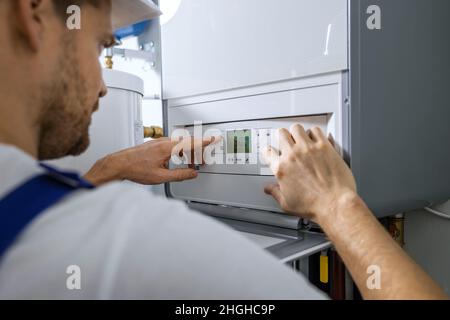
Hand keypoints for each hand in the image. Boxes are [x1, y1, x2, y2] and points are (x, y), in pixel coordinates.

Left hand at [84, 137, 216, 185]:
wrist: (119, 164)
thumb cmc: (135, 169)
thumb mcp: (161, 177)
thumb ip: (180, 175)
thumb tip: (192, 173)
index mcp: (168, 148)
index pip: (191, 143)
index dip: (204, 142)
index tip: (214, 138)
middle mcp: (164, 142)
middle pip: (187, 144)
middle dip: (197, 152)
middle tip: (203, 161)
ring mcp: (158, 142)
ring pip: (179, 145)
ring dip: (187, 153)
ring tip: (190, 164)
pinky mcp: (154, 144)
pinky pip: (172, 145)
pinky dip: (178, 152)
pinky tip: (177, 161)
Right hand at [263, 125, 356, 222]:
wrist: (334, 204)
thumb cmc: (313, 205)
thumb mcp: (287, 203)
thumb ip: (275, 193)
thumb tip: (269, 189)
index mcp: (281, 169)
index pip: (268, 151)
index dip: (269, 151)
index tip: (272, 151)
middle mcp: (293, 156)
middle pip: (282, 134)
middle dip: (284, 137)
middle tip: (288, 141)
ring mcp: (308, 149)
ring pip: (297, 128)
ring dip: (298, 133)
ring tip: (302, 138)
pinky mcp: (324, 146)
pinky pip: (316, 130)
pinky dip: (315, 133)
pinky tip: (316, 139)